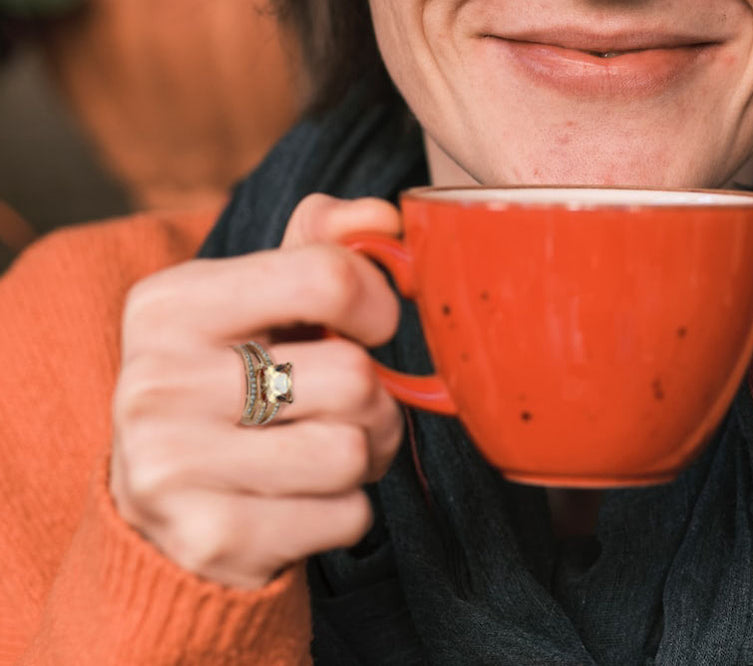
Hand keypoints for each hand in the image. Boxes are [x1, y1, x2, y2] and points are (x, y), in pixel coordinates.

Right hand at [109, 195, 403, 588]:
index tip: (369, 324)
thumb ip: (317, 249)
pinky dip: (344, 512)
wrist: (162, 512)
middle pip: (354, 376)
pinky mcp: (211, 538)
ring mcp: (174, 467)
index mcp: (168, 305)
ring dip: (364, 458)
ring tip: (319, 454)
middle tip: (338, 409)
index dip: (377, 303)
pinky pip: (348, 516)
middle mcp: (157, 382)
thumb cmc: (230, 389)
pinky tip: (297, 503)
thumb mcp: (255, 307)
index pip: (327, 276)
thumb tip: (381, 217)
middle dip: (374, 399)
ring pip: (355, 450)